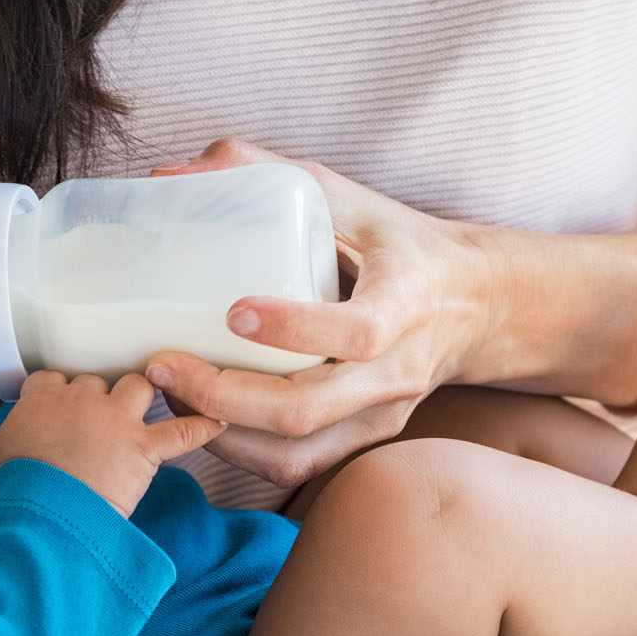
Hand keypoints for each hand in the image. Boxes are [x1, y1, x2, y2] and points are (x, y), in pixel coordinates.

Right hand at [0, 371, 224, 515]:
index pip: (56, 378)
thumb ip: (22, 425)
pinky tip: (218, 422)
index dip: (63, 391)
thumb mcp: (6, 444)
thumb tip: (28, 430)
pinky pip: (184, 431)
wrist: (47, 508)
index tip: (64, 404)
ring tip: (147, 405)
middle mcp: (83, 399)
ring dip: (143, 395)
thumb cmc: (23, 483)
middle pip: (98, 381)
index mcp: (45, 396)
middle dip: (101, 396)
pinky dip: (202, 427)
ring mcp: (117, 420)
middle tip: (100, 419)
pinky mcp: (144, 447)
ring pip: (139, 387)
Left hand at [143, 139, 498, 488]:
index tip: (233, 311)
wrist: (473, 303)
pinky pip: (297, 464)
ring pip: (295, 450)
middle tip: (163, 366)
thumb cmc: (397, 243)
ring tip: (171, 393)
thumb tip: (170, 174)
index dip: (294, 329)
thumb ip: (263, 172)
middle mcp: (398, 369)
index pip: (358, 333)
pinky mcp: (364, 437)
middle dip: (222, 396)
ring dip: (221, 431)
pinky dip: (240, 450)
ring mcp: (382, 413)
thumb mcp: (346, 195)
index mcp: (406, 301)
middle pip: (307, 409)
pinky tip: (202, 416)